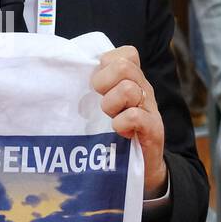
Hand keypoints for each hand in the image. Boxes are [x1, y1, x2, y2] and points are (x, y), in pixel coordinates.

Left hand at [91, 46, 167, 196]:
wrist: (144, 167)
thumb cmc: (117, 133)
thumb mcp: (107, 105)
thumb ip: (96, 88)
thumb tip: (67, 72)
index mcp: (132, 80)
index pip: (125, 54)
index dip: (107, 65)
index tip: (100, 86)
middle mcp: (143, 89)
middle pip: (123, 66)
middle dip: (104, 83)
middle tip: (102, 101)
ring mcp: (150, 108)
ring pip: (127, 89)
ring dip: (111, 105)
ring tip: (111, 118)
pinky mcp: (153, 129)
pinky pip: (134, 115)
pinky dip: (121, 124)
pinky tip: (120, 132)